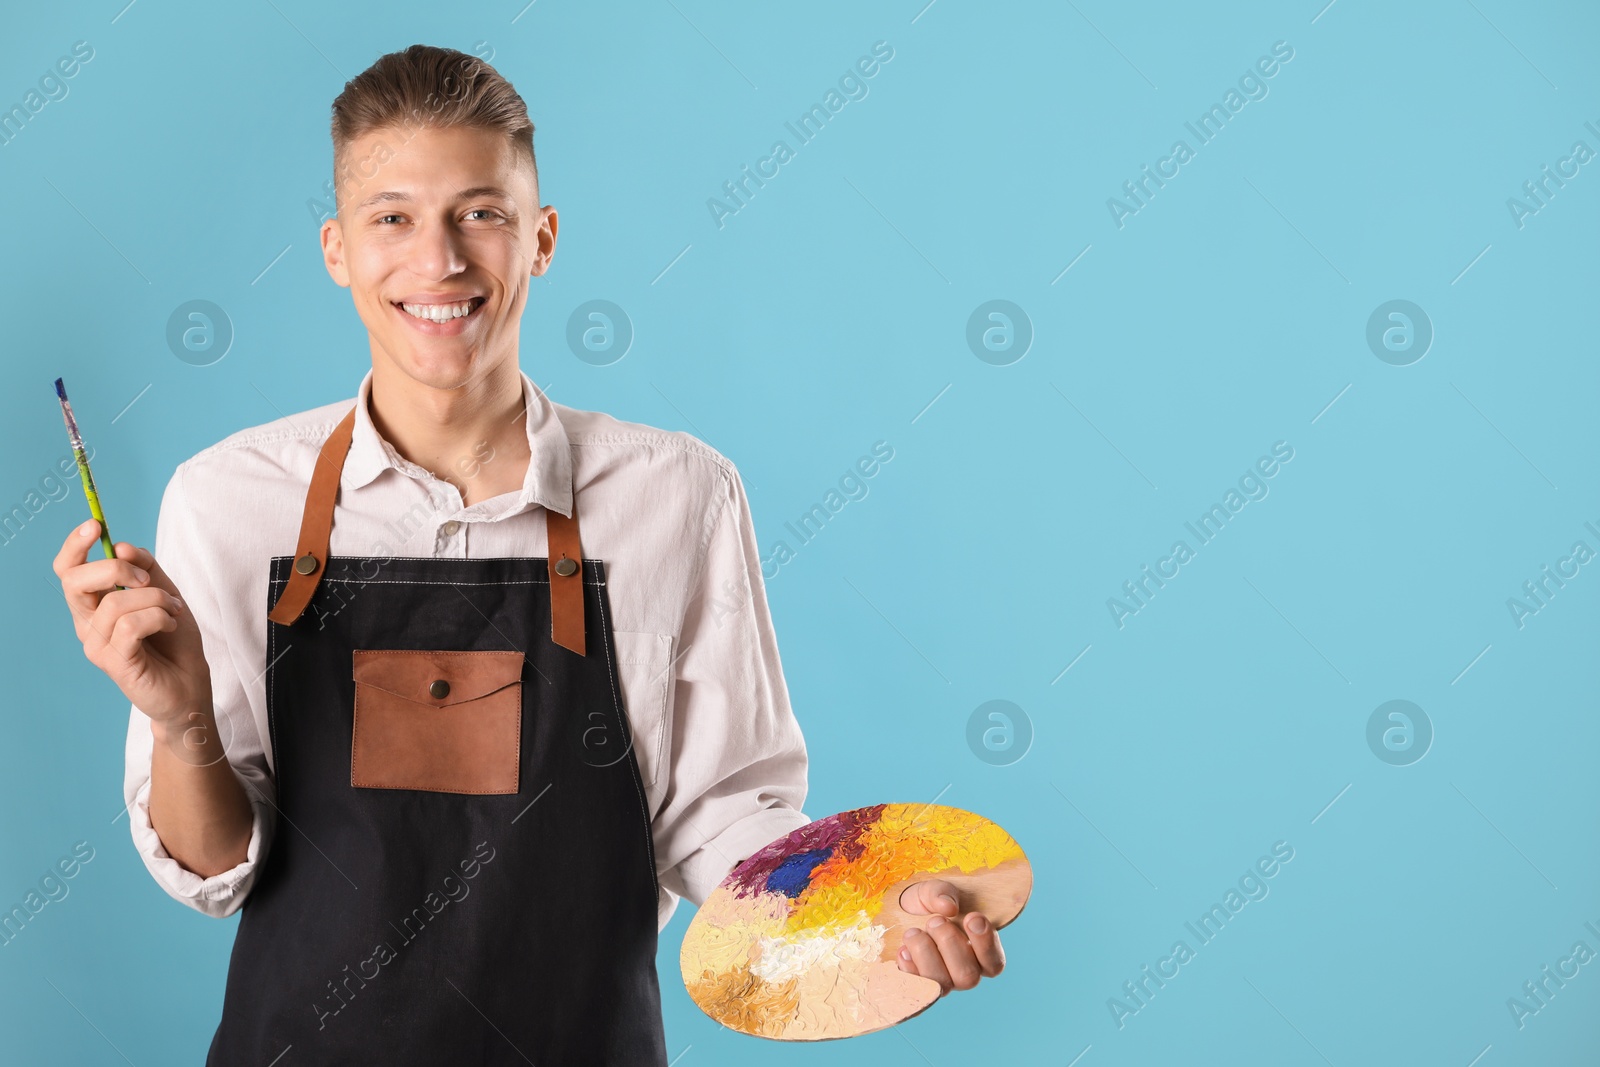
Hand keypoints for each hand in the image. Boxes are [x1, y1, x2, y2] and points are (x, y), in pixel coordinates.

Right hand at [52, 519, 212, 731]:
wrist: (191, 686)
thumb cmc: (174, 641)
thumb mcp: (165, 593)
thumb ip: (146, 568)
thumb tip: (121, 546)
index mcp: (94, 605)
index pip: (68, 570)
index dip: (74, 545)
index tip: (95, 525)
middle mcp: (87, 624)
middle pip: (74, 581)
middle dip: (114, 569)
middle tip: (147, 579)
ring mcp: (96, 645)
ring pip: (114, 601)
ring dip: (154, 597)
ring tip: (173, 610)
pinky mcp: (113, 662)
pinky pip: (130, 625)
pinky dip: (158, 617)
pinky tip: (170, 624)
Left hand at [894, 878, 1005, 995]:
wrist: (898, 913)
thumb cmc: (927, 903)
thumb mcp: (934, 889)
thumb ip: (943, 893)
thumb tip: (948, 907)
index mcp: (980, 954)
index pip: (995, 963)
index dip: (986, 943)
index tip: (972, 916)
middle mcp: (964, 973)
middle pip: (968, 976)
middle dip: (949, 943)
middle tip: (934, 920)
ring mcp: (941, 983)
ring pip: (942, 984)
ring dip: (926, 953)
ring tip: (914, 932)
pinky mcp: (917, 987)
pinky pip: (914, 987)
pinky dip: (908, 966)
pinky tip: (904, 949)